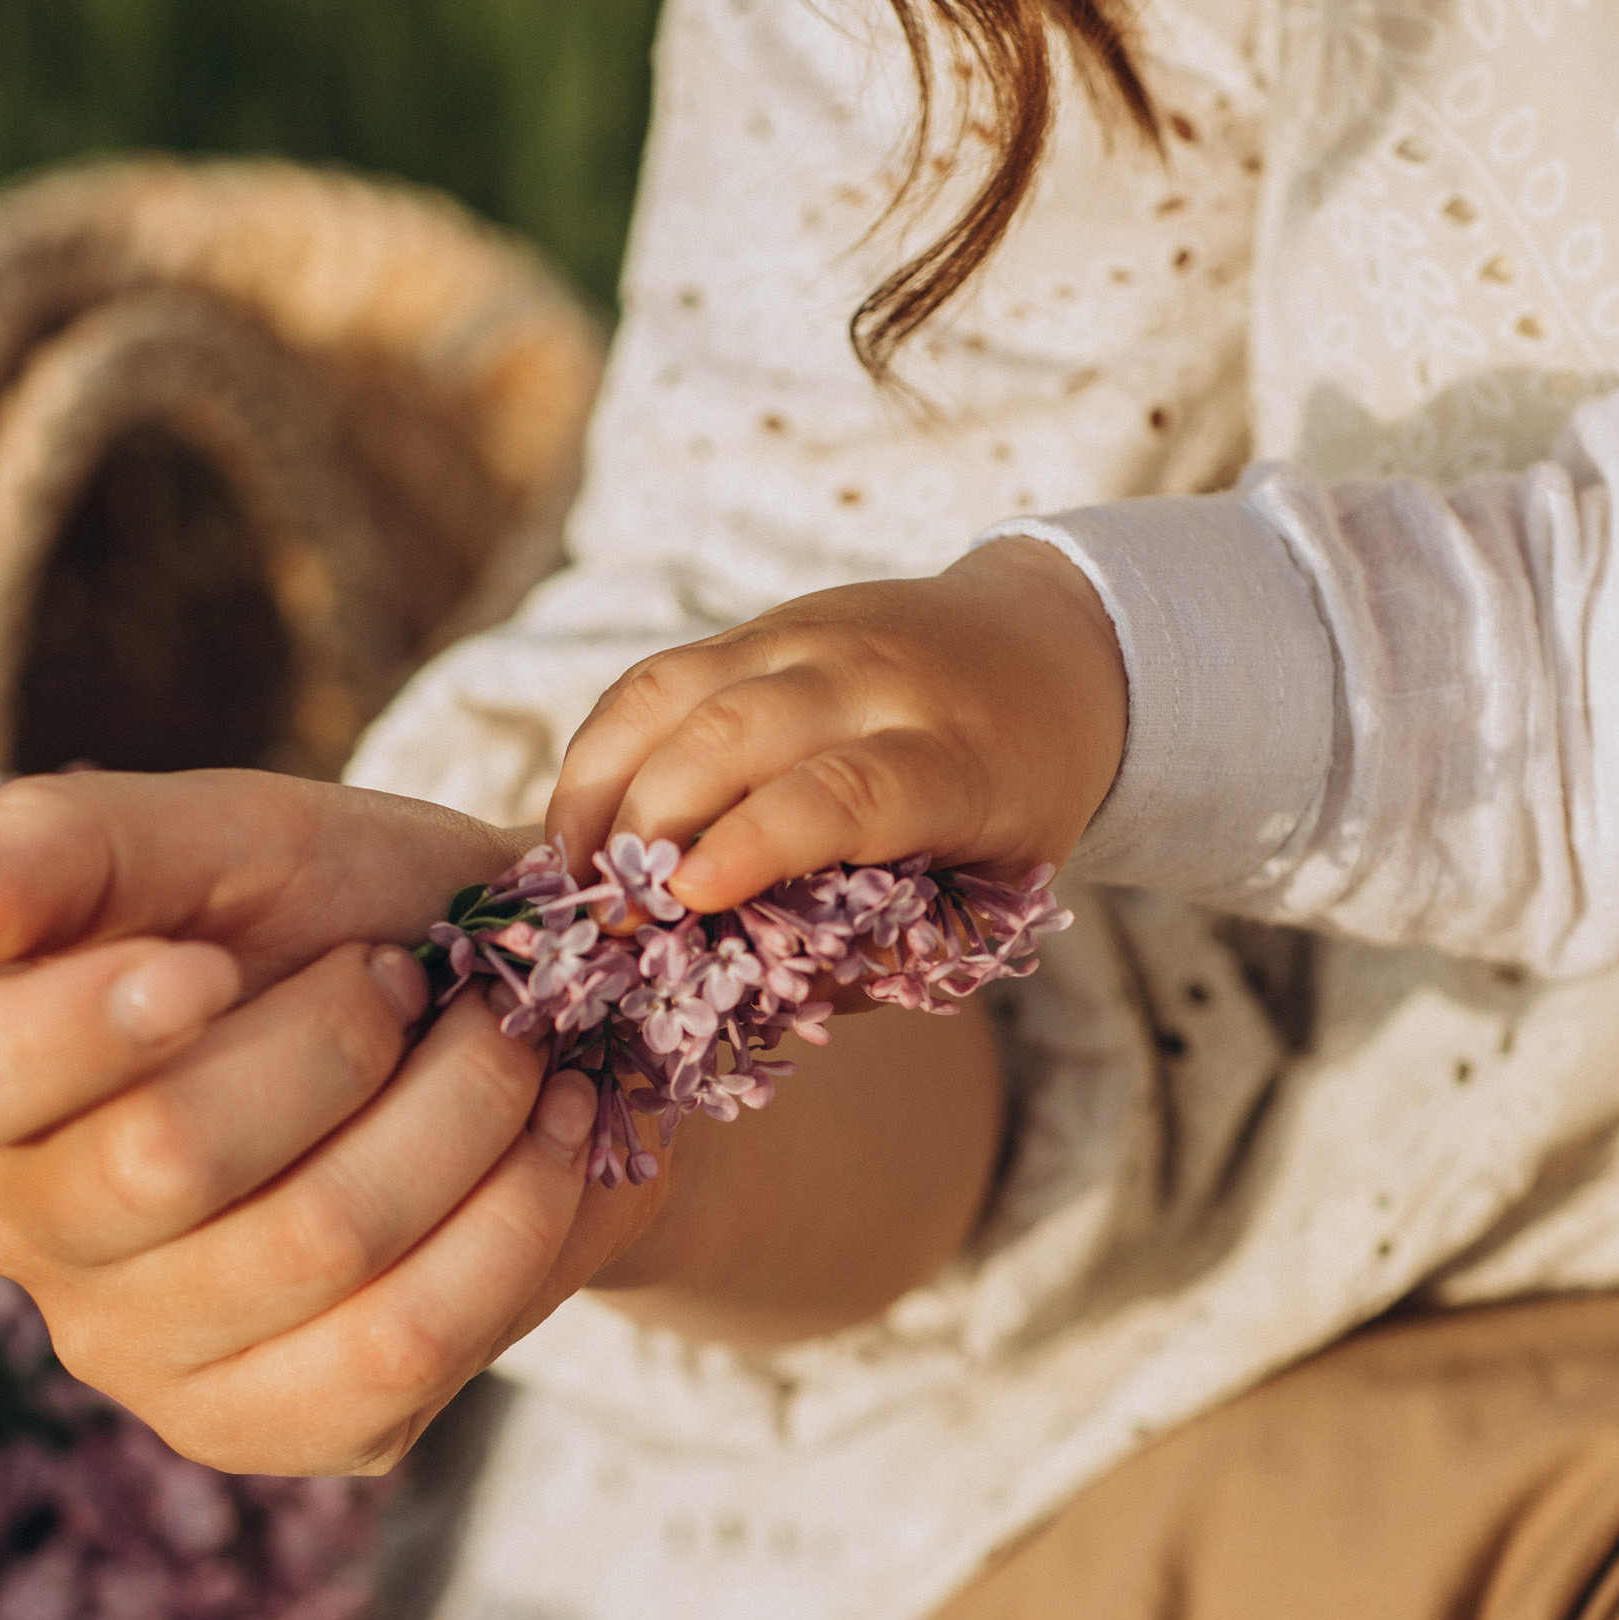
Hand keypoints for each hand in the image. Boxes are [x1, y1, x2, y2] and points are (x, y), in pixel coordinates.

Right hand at [0, 768, 645, 1473]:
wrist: (534, 1015)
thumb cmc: (334, 910)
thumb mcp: (213, 834)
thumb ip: (65, 848)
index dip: (54, 1036)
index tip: (201, 964)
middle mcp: (26, 1240)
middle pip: (158, 1160)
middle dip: (335, 1034)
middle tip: (405, 978)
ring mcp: (147, 1358)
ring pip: (317, 1243)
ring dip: (459, 1110)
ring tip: (503, 1047)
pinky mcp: (288, 1430)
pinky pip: (404, 1344)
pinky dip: (512, 1215)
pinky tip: (543, 1141)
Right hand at [545, 539, 1127, 909]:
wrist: (1048, 648)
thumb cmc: (1017, 802)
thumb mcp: (991, 894)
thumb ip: (878, 951)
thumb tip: (748, 994)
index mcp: (952, 757)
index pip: (843, 791)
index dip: (756, 843)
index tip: (688, 902)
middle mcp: (874, 679)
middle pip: (734, 731)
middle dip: (647, 825)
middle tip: (609, 920)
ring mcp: (807, 638)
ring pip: (671, 690)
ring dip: (598, 783)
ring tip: (570, 874)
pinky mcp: (757, 625)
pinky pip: (654, 679)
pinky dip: (602, 749)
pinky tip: (582, 822)